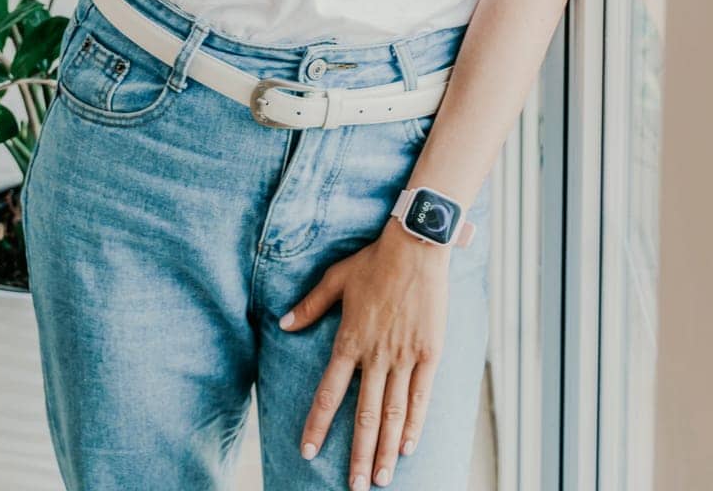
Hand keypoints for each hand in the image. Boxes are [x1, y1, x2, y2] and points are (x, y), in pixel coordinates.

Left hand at [279, 224, 449, 486]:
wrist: (416, 246)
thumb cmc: (374, 260)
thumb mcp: (336, 279)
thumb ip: (310, 306)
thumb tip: (283, 324)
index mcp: (349, 340)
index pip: (329, 392)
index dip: (318, 424)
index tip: (309, 452)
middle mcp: (376, 355)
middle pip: (365, 415)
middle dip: (360, 456)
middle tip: (356, 487)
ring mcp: (404, 356)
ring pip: (393, 413)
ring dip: (387, 449)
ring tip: (382, 478)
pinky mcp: (429, 352)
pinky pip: (421, 395)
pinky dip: (414, 423)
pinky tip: (409, 446)